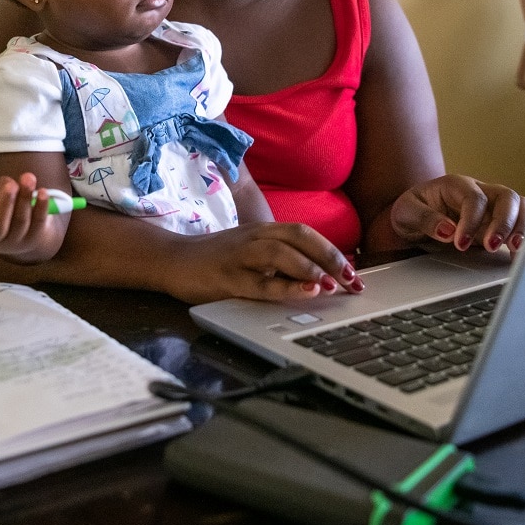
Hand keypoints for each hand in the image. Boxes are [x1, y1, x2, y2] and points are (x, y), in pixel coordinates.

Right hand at [0, 172, 66, 264]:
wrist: (27, 226)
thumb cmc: (4, 207)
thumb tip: (9, 186)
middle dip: (5, 204)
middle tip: (11, 185)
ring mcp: (15, 243)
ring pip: (20, 222)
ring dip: (25, 198)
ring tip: (28, 178)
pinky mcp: (34, 239)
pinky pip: (38, 222)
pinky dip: (41, 206)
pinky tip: (43, 192)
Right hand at [163, 223, 363, 304]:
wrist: (170, 259)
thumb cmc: (215, 259)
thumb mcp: (251, 253)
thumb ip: (279, 259)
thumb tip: (319, 276)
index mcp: (264, 230)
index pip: (305, 233)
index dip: (332, 251)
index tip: (354, 274)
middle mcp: (254, 237)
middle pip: (300, 237)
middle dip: (330, 257)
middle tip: (353, 280)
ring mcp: (239, 256)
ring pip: (280, 253)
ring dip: (309, 268)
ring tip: (331, 285)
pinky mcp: (226, 277)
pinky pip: (259, 282)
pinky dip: (285, 287)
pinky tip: (304, 293)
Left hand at [388, 175, 524, 256]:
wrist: (413, 218)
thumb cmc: (411, 210)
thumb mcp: (406, 212)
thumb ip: (425, 219)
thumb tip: (448, 231)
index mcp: (456, 185)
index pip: (474, 198)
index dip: (471, 221)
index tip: (460, 244)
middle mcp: (479, 191)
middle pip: (506, 197)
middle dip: (503, 223)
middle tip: (491, 247)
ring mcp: (491, 206)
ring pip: (519, 207)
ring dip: (520, 228)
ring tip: (513, 249)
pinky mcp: (496, 223)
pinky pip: (519, 224)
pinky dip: (523, 238)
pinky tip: (517, 255)